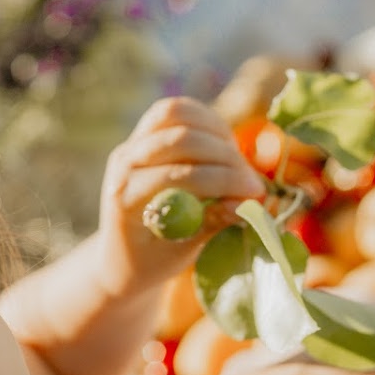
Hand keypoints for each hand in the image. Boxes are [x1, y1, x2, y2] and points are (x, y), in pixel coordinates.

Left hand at [95, 96, 264, 293]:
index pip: (178, 176)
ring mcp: (131, 145)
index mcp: (124, 198)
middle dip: (225, 158)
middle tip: (252, 183)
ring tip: (238, 162)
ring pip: (175, 114)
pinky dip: (204, 120)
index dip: (222, 181)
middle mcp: (123, 164)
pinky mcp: (144, 134)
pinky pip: (175, 111)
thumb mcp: (180, 254)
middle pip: (179, 139)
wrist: (119, 257)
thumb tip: (245, 205)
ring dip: (215, 133)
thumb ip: (211, 225)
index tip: (254, 194)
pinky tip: (225, 143)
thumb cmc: (151, 263)